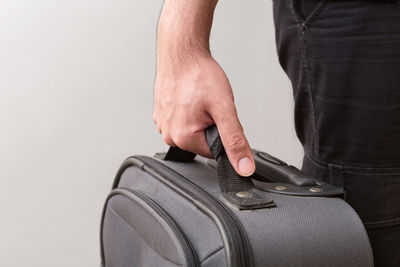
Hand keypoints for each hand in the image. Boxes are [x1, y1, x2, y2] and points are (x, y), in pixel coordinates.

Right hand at [154, 52, 254, 175]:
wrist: (181, 52)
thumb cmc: (199, 75)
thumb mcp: (224, 109)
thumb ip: (235, 141)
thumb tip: (244, 167)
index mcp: (183, 138)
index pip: (214, 152)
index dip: (223, 133)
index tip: (219, 115)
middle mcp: (169, 135)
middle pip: (202, 142)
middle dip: (211, 125)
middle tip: (209, 104)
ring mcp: (162, 124)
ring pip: (192, 131)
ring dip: (200, 118)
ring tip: (198, 98)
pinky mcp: (161, 114)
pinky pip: (181, 121)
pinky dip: (189, 111)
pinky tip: (189, 97)